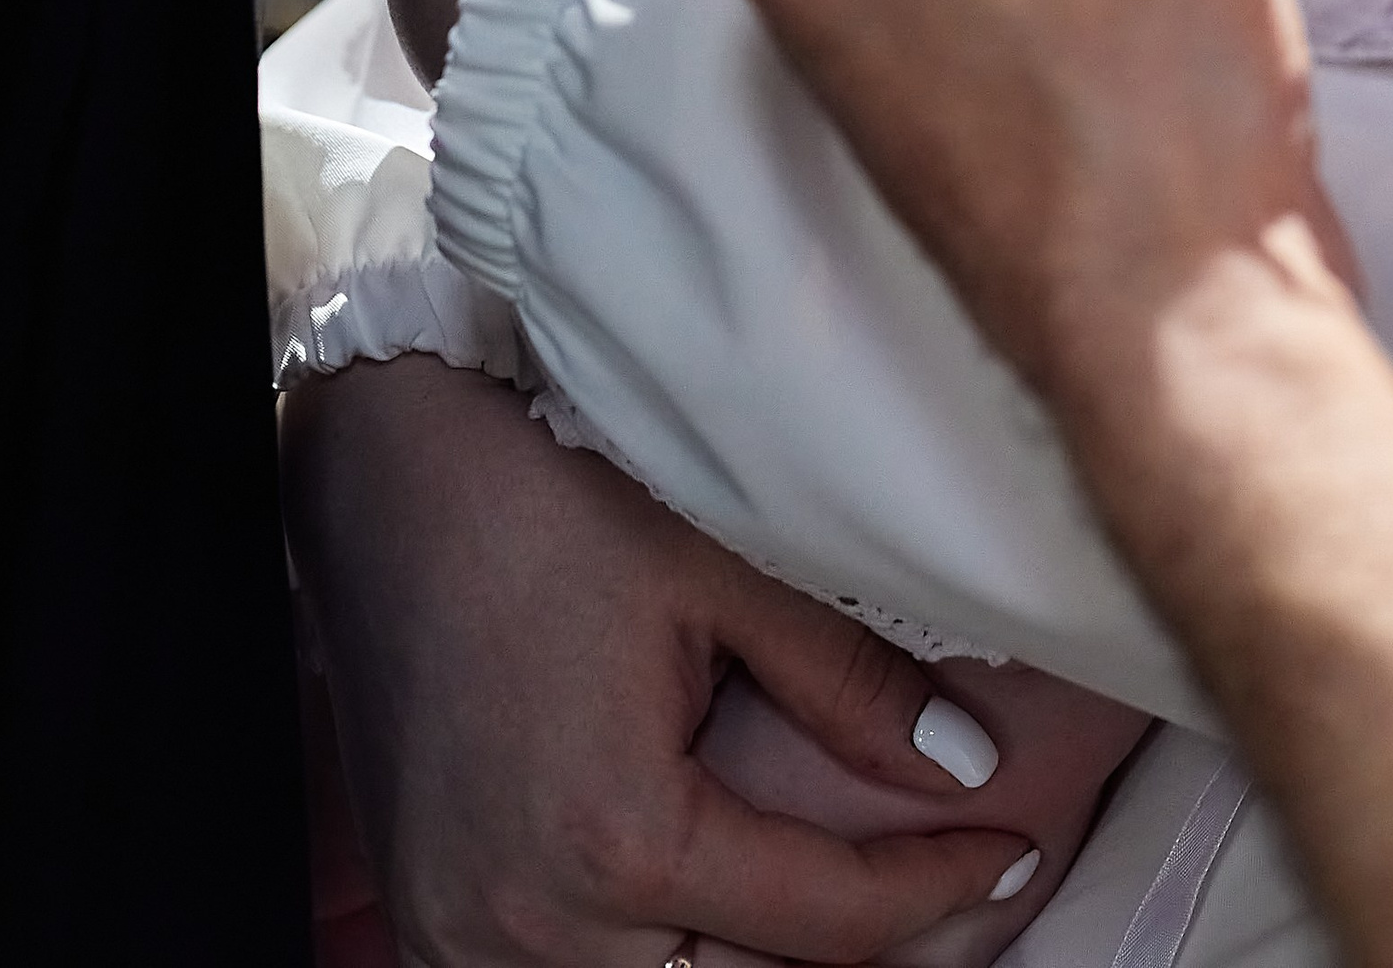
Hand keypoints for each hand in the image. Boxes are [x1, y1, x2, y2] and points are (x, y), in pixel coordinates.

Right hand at [283, 355, 1034, 964]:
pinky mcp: (432, 921)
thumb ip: (850, 686)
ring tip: (841, 900)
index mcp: (616, 841)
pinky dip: (648, 959)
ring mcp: (465, 939)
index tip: (1009, 846)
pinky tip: (710, 913)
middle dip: (848, 952)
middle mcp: (530, 925)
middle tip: (938, 883)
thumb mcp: (720, 571)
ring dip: (742, 965)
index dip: (936, 887)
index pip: (824, 923)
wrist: (383, 474)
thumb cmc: (547, 499)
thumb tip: (969, 768)